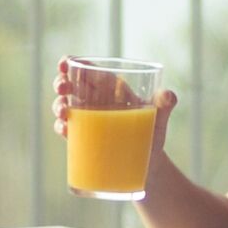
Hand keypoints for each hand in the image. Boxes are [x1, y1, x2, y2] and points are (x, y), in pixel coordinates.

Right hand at [55, 64, 177, 163]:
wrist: (149, 165)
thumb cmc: (153, 134)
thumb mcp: (159, 119)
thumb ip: (164, 105)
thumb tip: (168, 96)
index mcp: (112, 88)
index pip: (90, 70)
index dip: (73, 62)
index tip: (65, 63)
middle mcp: (96, 100)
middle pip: (72, 85)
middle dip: (61, 82)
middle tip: (62, 88)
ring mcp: (88, 119)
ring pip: (65, 105)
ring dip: (58, 105)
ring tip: (63, 113)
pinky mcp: (83, 137)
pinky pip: (67, 128)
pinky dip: (61, 127)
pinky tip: (64, 129)